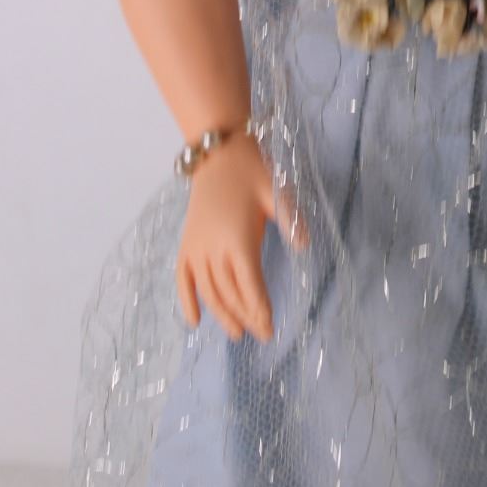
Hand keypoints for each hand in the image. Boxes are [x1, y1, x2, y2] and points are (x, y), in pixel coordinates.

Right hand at [176, 132, 309, 340]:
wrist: (217, 151)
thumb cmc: (252, 170)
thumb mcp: (277, 191)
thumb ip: (290, 219)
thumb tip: (304, 245)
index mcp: (238, 239)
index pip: (249, 286)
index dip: (260, 310)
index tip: (270, 329)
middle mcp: (213, 248)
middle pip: (230, 294)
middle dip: (246, 317)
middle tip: (261, 334)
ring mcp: (196, 247)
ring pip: (208, 291)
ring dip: (222, 315)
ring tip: (237, 333)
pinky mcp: (185, 243)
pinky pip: (182, 279)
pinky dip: (186, 301)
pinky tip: (194, 321)